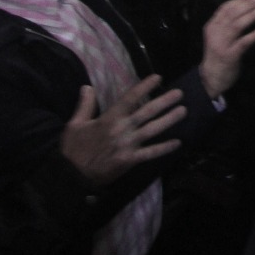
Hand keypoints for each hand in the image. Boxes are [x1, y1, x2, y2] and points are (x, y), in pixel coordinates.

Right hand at [59, 75, 185, 186]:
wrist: (71, 176)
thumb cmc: (73, 150)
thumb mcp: (74, 124)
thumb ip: (84, 105)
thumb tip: (87, 86)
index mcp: (108, 118)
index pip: (129, 98)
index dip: (144, 87)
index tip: (158, 77)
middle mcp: (121, 129)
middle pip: (146, 112)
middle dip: (164, 102)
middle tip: (180, 93)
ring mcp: (127, 145)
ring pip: (152, 130)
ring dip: (169, 120)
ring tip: (183, 111)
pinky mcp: (129, 160)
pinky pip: (150, 153)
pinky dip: (164, 148)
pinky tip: (178, 143)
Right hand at [198, 0, 254, 97]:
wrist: (211, 78)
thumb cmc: (218, 55)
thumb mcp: (218, 36)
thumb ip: (227, 23)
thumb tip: (246, 7)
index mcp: (212, 25)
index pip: (226, 7)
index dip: (242, 0)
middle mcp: (215, 32)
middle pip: (233, 13)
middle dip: (250, 4)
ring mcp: (222, 44)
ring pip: (238, 25)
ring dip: (253, 15)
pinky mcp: (230, 55)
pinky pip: (244, 42)